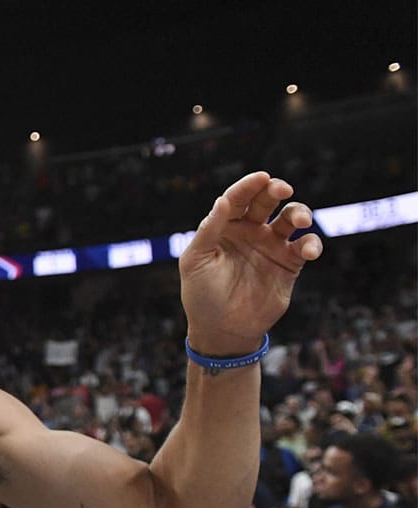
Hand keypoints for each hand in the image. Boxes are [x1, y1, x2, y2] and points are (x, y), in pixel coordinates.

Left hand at [180, 172, 322, 355]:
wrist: (222, 330)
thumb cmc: (202, 296)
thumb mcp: (196, 261)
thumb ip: (209, 230)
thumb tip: (222, 200)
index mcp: (224, 228)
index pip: (236, 199)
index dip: (248, 186)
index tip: (261, 177)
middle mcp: (248, 232)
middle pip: (266, 201)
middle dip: (275, 190)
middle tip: (282, 189)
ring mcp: (270, 246)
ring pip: (290, 218)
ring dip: (299, 212)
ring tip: (300, 219)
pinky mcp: (289, 264)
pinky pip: (305, 245)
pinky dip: (311, 243)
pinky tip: (308, 249)